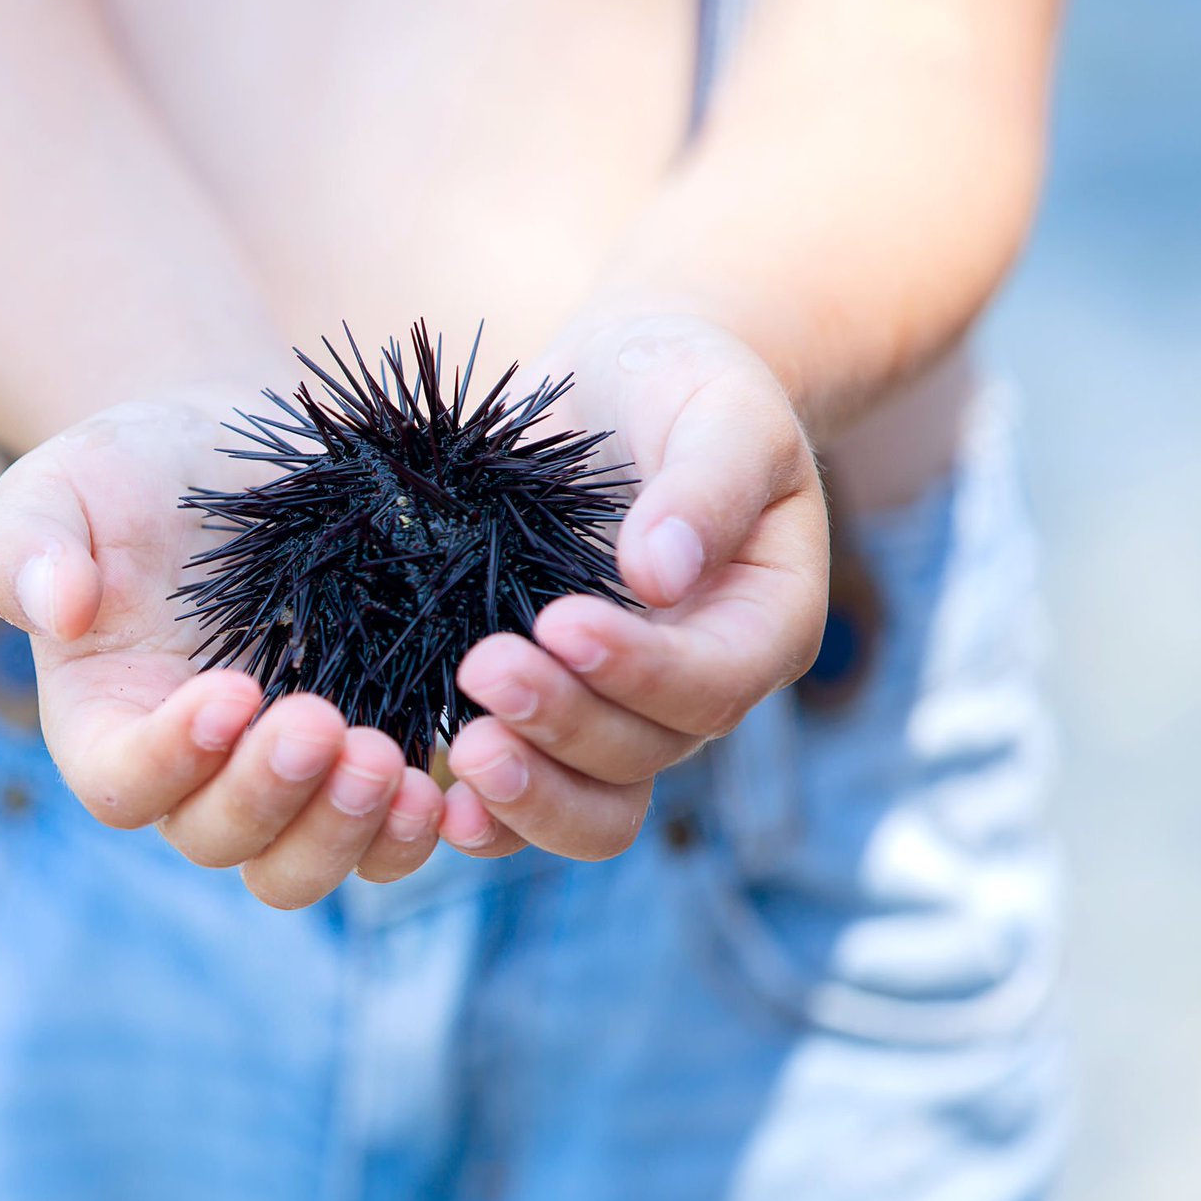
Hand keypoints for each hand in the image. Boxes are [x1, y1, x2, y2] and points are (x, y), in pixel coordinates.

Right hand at [0, 398, 448, 907]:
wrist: (236, 457)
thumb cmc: (131, 475)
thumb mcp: (58, 486)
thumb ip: (29, 545)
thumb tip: (56, 609)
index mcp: (107, 726)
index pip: (124, 785)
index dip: (173, 759)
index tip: (230, 691)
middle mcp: (194, 777)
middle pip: (224, 841)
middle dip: (275, 799)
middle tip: (324, 725)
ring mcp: (285, 781)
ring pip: (306, 864)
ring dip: (350, 832)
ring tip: (394, 764)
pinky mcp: (363, 758)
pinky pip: (385, 836)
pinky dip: (417, 828)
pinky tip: (449, 778)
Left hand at [439, 312, 830, 859]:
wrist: (620, 388)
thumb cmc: (683, 385)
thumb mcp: (717, 407)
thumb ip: (704, 483)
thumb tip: (661, 573)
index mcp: (762, 623)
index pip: (713, 681)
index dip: (640, 670)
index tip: (560, 622)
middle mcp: (699, 688)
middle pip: (645, 754)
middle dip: (564, 723)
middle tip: (483, 667)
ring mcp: (623, 713)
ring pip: (596, 805)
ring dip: (529, 792)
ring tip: (463, 749)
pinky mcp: (553, 713)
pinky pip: (533, 796)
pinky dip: (490, 816)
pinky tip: (438, 802)